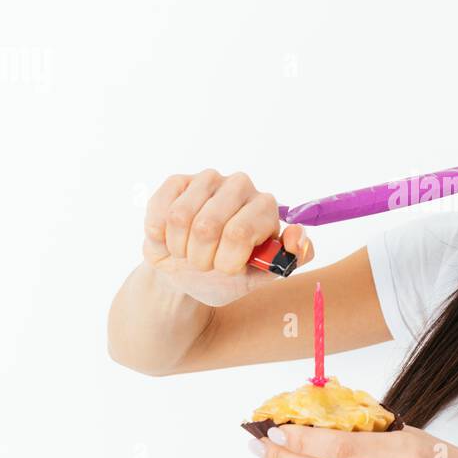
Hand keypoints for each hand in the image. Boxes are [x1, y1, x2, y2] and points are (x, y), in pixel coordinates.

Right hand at [143, 169, 313, 306]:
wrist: (187, 276)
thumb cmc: (226, 276)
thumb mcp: (261, 277)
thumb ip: (290, 260)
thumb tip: (297, 236)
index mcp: (266, 207)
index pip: (239, 233)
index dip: (226, 261)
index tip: (227, 270)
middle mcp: (241, 186)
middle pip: (206, 227)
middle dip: (200, 258)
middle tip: (205, 264)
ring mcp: (208, 179)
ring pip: (179, 218)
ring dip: (179, 248)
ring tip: (188, 252)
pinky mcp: (178, 181)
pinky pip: (161, 210)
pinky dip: (160, 235)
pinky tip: (170, 239)